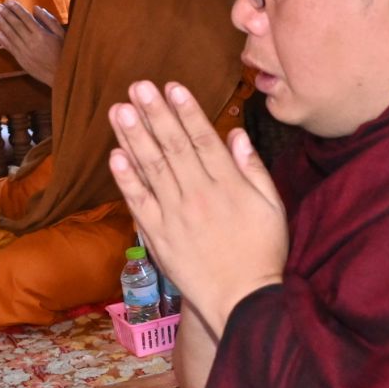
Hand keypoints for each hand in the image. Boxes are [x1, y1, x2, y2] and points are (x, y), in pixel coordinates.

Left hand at [0, 2, 63, 83]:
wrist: (60, 75)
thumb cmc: (63, 52)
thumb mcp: (61, 34)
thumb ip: (49, 20)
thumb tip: (36, 8)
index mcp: (42, 34)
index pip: (25, 18)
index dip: (16, 9)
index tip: (8, 1)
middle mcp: (31, 42)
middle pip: (16, 25)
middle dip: (6, 14)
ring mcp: (25, 51)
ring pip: (10, 35)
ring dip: (1, 24)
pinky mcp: (21, 60)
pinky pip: (10, 48)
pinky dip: (3, 40)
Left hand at [109, 81, 286, 323]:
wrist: (242, 300)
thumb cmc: (263, 252)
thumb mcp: (272, 207)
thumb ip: (253, 168)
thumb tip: (236, 134)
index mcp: (228, 184)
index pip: (203, 139)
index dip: (186, 111)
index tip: (171, 87)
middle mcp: (198, 194)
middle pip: (173, 146)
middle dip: (154, 114)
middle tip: (137, 87)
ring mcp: (175, 215)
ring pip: (152, 168)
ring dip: (134, 137)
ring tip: (119, 110)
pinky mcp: (159, 236)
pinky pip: (139, 203)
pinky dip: (126, 179)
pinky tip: (116, 156)